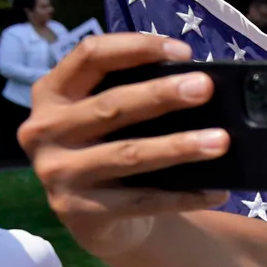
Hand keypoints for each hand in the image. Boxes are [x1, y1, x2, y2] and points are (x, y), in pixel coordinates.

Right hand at [18, 34, 229, 258]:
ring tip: (221, 141)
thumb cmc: (111, 149)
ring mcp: (58, 173)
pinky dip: (184, 196)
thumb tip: (198, 83)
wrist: (95, 219)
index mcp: (52, 93)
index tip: (183, 51)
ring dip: (179, 146)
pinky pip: (143, 201)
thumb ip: (135, 95)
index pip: (90, 56)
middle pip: (111, 105)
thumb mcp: (108, 119)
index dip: (136, 47)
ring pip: (128, 154)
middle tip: (204, 87)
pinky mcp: (79, 211)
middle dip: (161, 94)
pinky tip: (216, 191)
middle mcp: (45, 130)